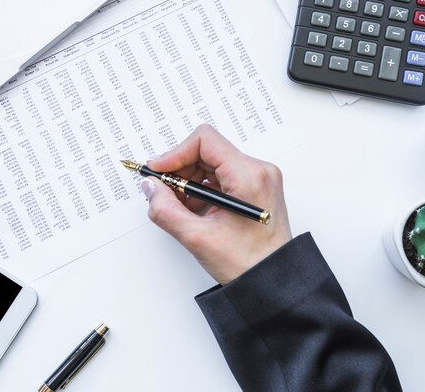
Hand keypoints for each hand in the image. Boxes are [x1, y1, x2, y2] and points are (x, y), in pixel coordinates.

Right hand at [143, 125, 291, 284]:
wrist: (273, 282)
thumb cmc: (248, 264)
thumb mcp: (197, 238)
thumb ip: (166, 209)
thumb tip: (150, 187)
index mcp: (248, 176)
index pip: (204, 141)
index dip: (175, 153)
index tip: (158, 171)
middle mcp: (257, 171)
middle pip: (207, 151)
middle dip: (181, 171)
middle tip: (164, 193)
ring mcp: (258, 180)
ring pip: (211, 164)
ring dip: (189, 182)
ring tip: (180, 208)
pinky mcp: (255, 189)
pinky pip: (221, 178)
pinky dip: (202, 190)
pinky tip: (194, 211)